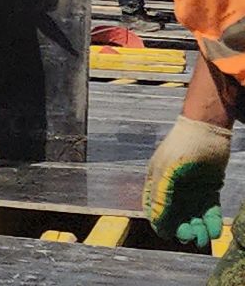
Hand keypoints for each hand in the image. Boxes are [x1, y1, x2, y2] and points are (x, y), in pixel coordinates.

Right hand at [145, 116, 231, 248]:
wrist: (208, 128)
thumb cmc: (182, 145)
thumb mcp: (167, 169)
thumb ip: (161, 195)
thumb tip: (156, 220)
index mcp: (157, 182)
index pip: (154, 208)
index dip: (160, 223)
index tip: (169, 235)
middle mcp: (174, 188)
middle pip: (176, 215)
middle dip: (182, 228)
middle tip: (190, 237)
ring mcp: (192, 189)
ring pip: (194, 215)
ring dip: (198, 228)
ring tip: (204, 239)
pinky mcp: (209, 188)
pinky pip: (210, 209)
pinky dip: (211, 221)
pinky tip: (214, 231)